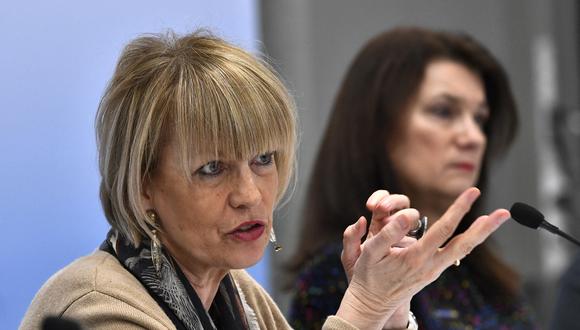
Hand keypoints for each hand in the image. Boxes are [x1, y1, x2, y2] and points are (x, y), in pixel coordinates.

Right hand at [336, 187, 510, 329]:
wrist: (371, 304)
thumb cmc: (368, 275)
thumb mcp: (369, 253)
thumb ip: (388, 233)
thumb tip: (408, 215)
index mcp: (415, 258)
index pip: (443, 230)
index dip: (459, 209)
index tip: (472, 192)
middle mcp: (430, 267)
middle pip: (465, 245)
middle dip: (485, 227)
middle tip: (505, 213)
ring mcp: (433, 272)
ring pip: (463, 251)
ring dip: (481, 234)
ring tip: (495, 219)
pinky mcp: (432, 273)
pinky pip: (455, 255)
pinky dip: (468, 242)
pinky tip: (474, 234)